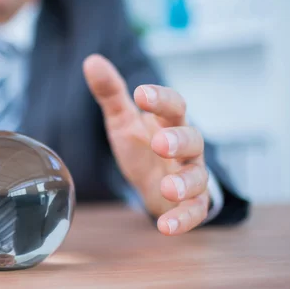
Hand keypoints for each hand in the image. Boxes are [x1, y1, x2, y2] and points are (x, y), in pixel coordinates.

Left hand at [83, 55, 208, 235]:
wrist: (157, 184)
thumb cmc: (143, 147)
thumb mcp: (123, 121)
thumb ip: (111, 94)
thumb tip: (91, 60)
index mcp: (170, 123)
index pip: (174, 106)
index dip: (161, 99)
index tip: (141, 94)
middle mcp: (187, 148)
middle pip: (193, 139)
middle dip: (178, 141)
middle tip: (160, 143)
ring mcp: (192, 176)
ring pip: (198, 177)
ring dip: (185, 183)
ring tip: (167, 188)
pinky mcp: (192, 203)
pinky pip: (195, 211)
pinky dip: (183, 219)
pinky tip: (165, 227)